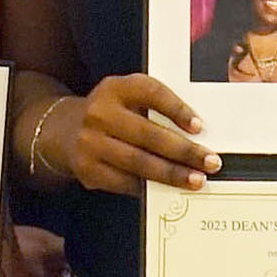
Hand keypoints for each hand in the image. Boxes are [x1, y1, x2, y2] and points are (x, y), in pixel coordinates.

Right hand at [67, 74, 210, 192]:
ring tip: (196, 180)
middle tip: (210, 162)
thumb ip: (156, 109)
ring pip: (139, 162)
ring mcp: (90, 142)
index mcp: (115, 88)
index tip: (199, 127)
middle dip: (184, 151)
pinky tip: (168, 189)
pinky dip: (150, 187)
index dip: (177, 109)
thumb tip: (197, 136)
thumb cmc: (113, 115)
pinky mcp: (87, 169)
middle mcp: (100, 112)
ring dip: (172, 174)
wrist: (66, 130)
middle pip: (149, 134)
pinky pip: (125, 182)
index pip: (151, 93)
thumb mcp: (128, 99)